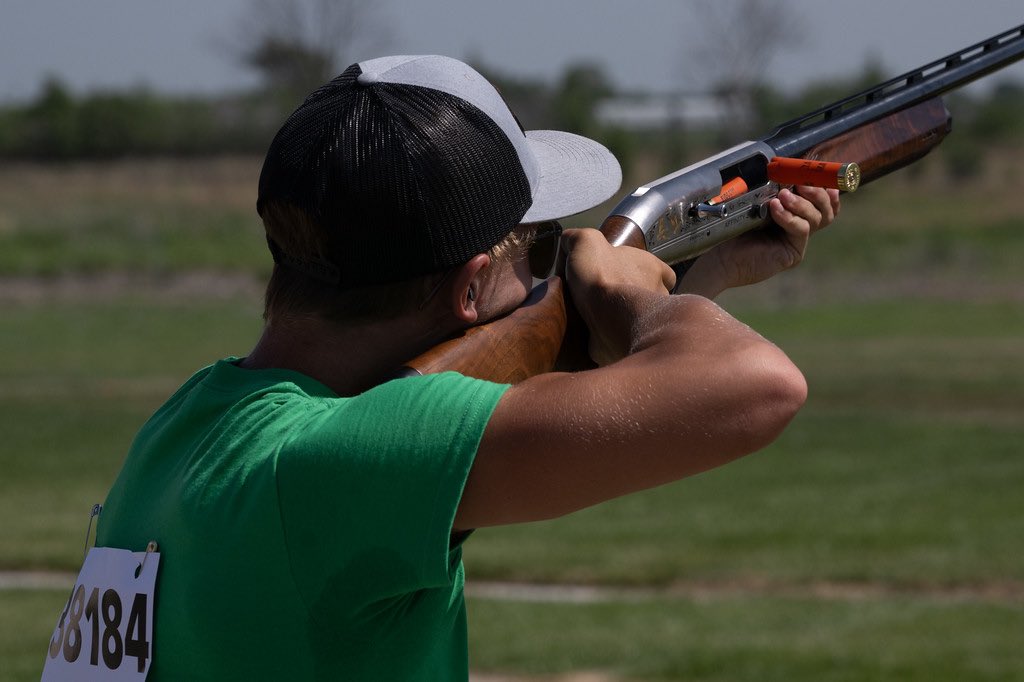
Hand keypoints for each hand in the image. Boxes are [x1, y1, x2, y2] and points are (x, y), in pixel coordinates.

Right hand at [560, 228, 674, 364]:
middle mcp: (659, 296)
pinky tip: (594, 333)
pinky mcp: (637, 345)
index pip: (663, 272)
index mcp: (655, 270)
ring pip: (639, 320)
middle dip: (629, 297)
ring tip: (596, 316)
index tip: (621, 275)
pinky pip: (626, 340)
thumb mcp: (586, 241)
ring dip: (622, 318)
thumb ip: (578, 238)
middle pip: (649, 296)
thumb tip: (569, 243)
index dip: (647, 272)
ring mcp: (651, 324)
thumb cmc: (603, 278)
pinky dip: (612, 338)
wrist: (606, 319)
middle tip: (603, 297)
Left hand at [680, 185, 839, 297]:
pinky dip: (789, 216)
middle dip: (817, 193)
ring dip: (801, 203)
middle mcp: (800, 227)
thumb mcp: (756, 203)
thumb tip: (787, 166)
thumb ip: (774, 189)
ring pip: (816, 219)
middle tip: (802, 182)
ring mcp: (798, 241)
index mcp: (795, 214)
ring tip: (783, 195)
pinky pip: (801, 230)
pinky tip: (775, 207)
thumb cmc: (734, 229)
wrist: (720, 257)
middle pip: (826, 210)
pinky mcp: (793, 253)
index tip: (820, 173)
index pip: (824, 202)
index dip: (827, 189)